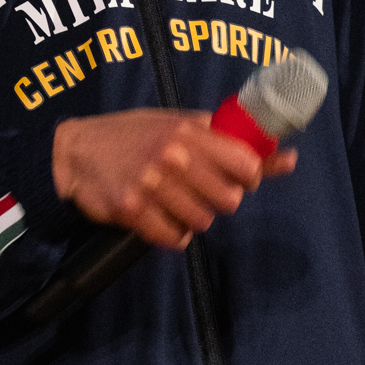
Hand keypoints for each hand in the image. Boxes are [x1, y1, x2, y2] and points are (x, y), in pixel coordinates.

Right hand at [51, 108, 297, 249]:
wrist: (74, 151)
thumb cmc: (133, 135)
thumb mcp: (180, 126)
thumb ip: (231, 142)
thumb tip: (290, 158)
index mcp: (188, 131)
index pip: (246, 164)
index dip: (247, 176)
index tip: (233, 176)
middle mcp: (172, 156)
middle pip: (228, 200)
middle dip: (218, 200)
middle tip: (197, 190)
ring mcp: (151, 185)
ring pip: (202, 222)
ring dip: (191, 217)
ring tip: (172, 201)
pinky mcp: (132, 210)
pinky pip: (174, 239)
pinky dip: (170, 233)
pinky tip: (157, 215)